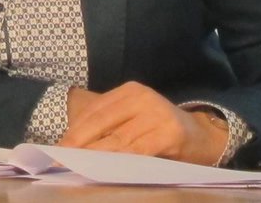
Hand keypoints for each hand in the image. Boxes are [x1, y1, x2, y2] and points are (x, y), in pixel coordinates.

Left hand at [60, 82, 228, 164]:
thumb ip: (110, 126)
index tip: (57, 147)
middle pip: (102, 122)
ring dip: (95, 155)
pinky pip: (138, 151)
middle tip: (61, 159)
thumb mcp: (134, 119)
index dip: (74, 130)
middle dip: (79, 143)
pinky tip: (106, 169)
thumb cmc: (161, 130)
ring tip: (77, 166)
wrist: (203, 136)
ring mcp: (156, 114)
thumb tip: (73, 143)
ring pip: (118, 139)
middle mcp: (142, 97)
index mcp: (129, 91)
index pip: (95, 111)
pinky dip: (120, 161)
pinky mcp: (169, 134)